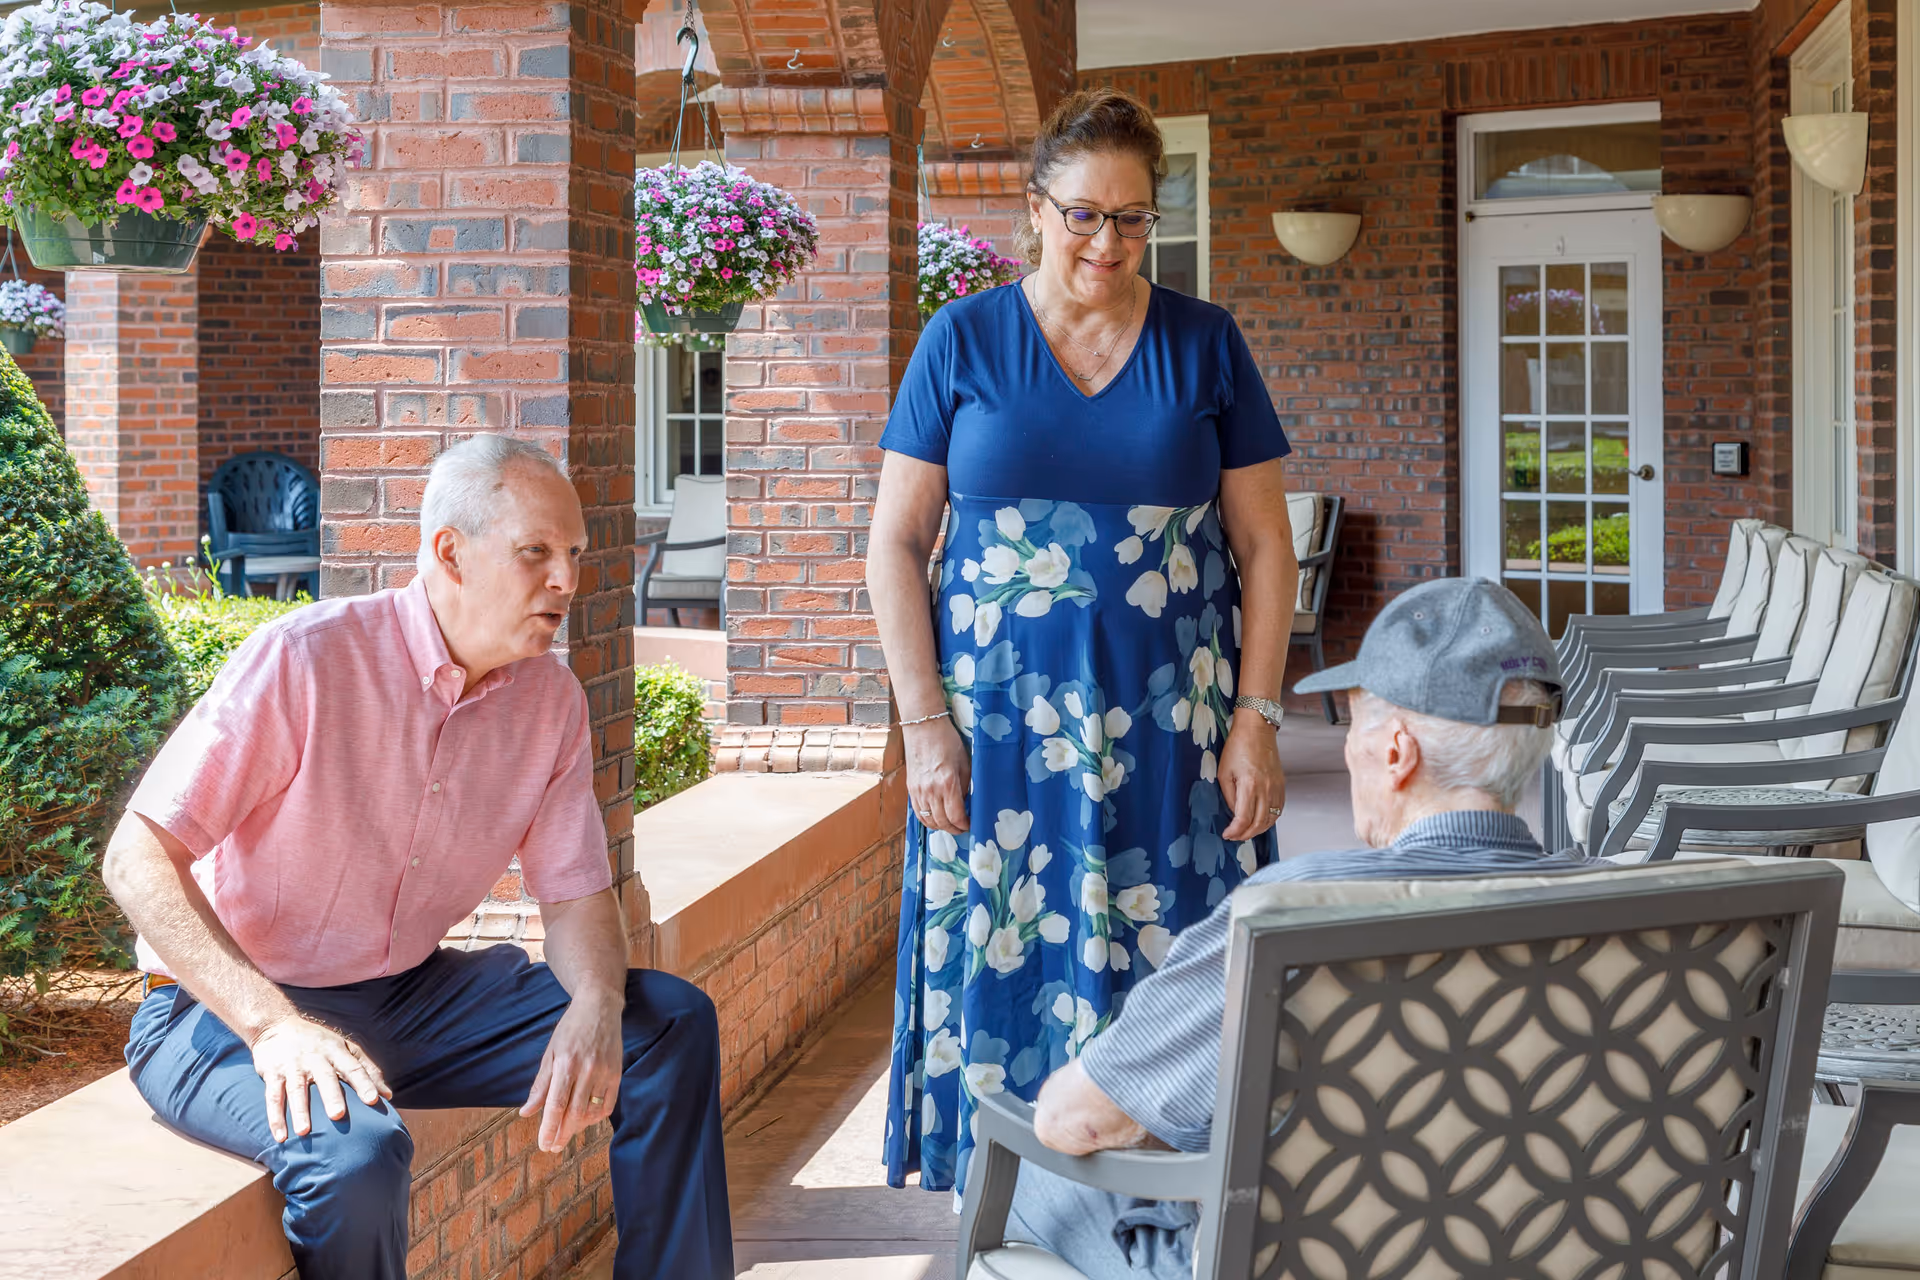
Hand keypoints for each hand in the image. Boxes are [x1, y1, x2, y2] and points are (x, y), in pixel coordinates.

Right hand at [250, 1014, 390, 1142]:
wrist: (276, 1026)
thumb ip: (366, 1069)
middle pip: (325, 1077)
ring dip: (300, 1111)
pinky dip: (275, 1117)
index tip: (375, 1100)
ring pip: (296, 1089)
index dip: (364, 1083)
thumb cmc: (318, 1042)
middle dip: (331, 1096)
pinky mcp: (272, 1073)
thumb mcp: (344, 1048)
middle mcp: (315, 1057)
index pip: (353, 1067)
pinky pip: (272, 1096)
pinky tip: (281, 1136)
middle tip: (339, 1116)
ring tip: (304, 1132)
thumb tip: (388, 1095)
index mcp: (335, 1051)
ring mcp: (292, 1065)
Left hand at [520, 991, 622, 1153]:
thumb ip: (540, 1085)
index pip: (556, 1105)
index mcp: (565, 1063)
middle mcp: (586, 1069)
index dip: (549, 1128)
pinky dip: (596, 1117)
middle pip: (574, 1113)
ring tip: (566, 1133)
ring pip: (591, 1111)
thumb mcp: (550, 1053)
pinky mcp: (617, 1073)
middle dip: (562, 1134)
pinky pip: (608, 1104)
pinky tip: (585, 1120)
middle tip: (553, 1147)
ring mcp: (604, 1072)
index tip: (543, 1145)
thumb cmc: (571, 1028)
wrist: (600, 1006)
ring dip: (578, 1127)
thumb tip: (526, 1112)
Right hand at [904, 717, 969, 833]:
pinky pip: (918, 812)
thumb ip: (965, 786)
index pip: (955, 816)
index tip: (970, 825)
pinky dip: (927, 820)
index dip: (964, 825)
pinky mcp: (911, 788)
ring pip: (928, 820)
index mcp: (947, 783)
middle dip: (954, 829)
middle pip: (942, 822)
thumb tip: (965, 802)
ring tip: (950, 824)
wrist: (923, 727)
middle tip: (962, 828)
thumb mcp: (965, 763)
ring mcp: (918, 791)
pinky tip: (935, 818)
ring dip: (941, 826)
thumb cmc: (947, 741)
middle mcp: (930, 790)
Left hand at [1219, 710, 1286, 841]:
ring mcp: (1276, 787)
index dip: (1235, 831)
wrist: (1257, 730)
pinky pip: (1278, 809)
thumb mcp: (1224, 772)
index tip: (1227, 834)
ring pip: (1271, 819)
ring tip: (1246, 832)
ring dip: (1259, 830)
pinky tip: (1261, 821)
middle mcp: (1266, 789)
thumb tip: (1233, 812)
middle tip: (1235, 837)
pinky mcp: (1281, 785)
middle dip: (1246, 834)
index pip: (1244, 818)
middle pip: (1259, 823)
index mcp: (1249, 785)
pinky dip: (1270, 819)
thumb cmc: (1238, 747)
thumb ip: (1228, 795)